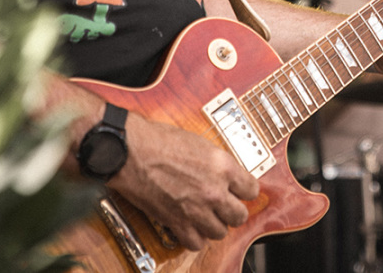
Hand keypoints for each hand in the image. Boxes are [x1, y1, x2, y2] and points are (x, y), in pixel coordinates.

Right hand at [110, 113, 259, 251]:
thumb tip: (225, 174)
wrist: (131, 151)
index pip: (252, 189)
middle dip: (233, 211)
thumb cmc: (159, 140)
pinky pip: (196, 242)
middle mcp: (214, 190)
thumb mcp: (198, 142)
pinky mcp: (177, 222)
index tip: (241, 191)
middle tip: (225, 205)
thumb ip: (216, 162)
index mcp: (222, 165)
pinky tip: (191, 225)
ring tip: (206, 215)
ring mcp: (196, 209)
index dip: (246, 190)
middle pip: (240, 216)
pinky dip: (195, 237)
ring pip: (220, 232)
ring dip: (214, 224)